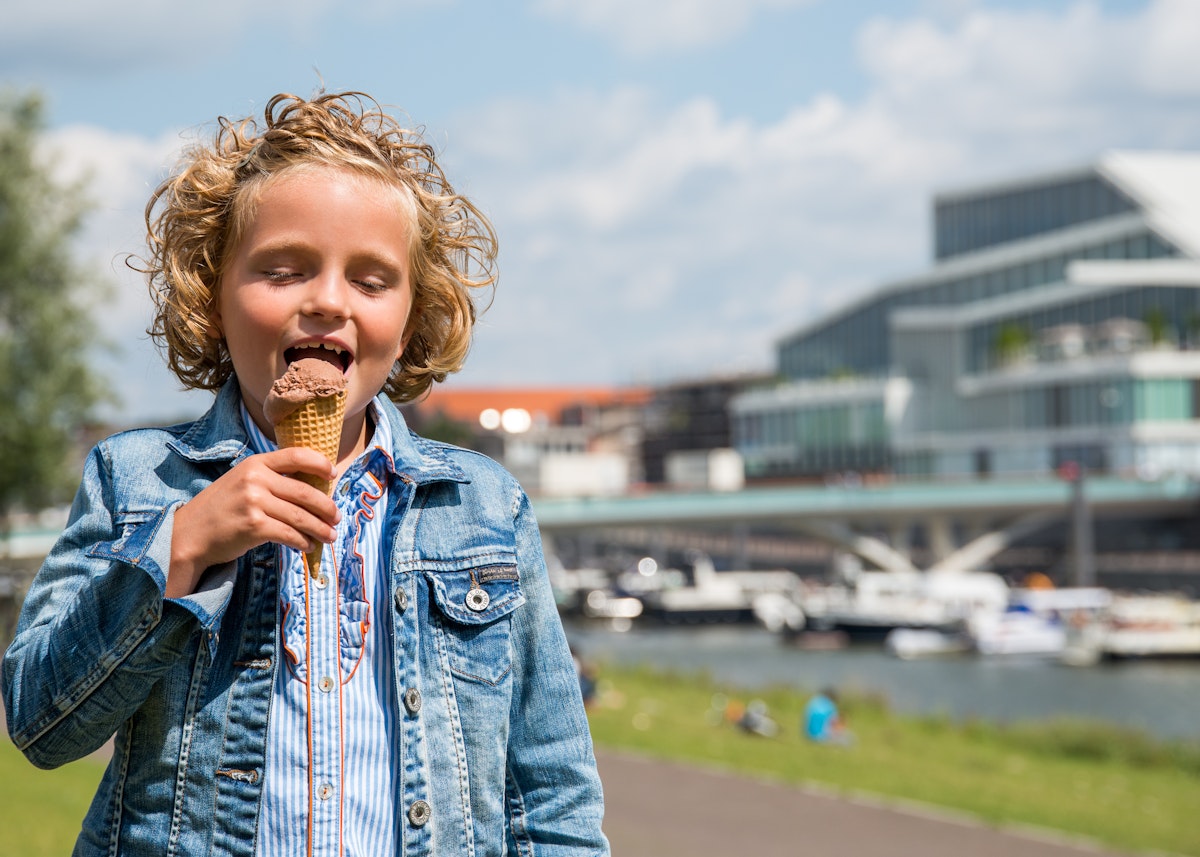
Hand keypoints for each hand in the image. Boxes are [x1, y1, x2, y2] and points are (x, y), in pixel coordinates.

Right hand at [167, 448, 339, 597]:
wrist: (189, 535)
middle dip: (326, 507)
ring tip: (330, 536)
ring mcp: (254, 503)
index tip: (333, 475)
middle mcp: (255, 479)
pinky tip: (308, 546)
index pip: (296, 455)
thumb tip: (312, 488)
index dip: (320, 464)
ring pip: (300, 516)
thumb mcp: (242, 482)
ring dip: (320, 529)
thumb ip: (270, 479)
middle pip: (305, 491)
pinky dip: (303, 542)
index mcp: (255, 463)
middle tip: (337, 517)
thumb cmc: (221, 509)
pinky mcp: (254, 526)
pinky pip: (289, 534)